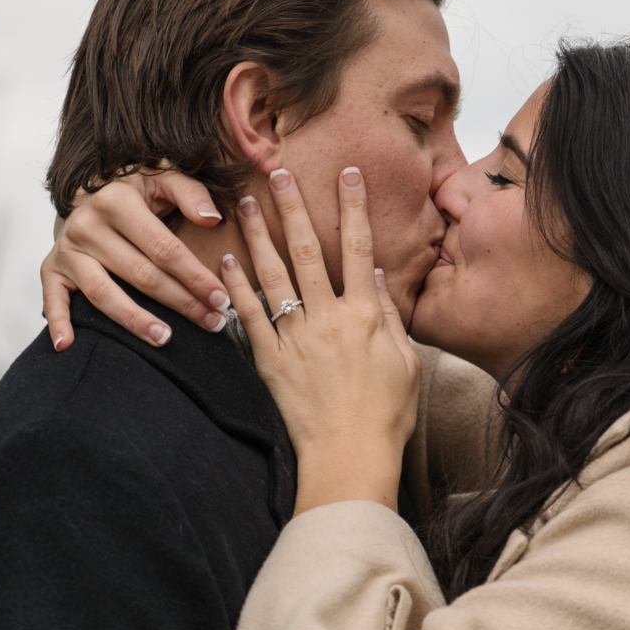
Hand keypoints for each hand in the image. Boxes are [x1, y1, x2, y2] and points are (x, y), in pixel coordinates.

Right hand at [41, 168, 229, 350]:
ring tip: (165, 339)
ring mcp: (67, 250)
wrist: (89, 193)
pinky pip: (52, 298)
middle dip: (181, 303)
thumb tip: (212, 219)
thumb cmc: (136, 192)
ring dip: (135, 321)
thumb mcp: (164, 178)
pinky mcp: (51, 268)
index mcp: (116, 201)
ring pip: (103, 294)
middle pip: (141, 275)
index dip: (195, 276)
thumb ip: (191, 193)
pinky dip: (58, 322)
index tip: (221, 299)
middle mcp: (87, 225)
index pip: (164, 248)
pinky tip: (67, 345)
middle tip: (212, 323)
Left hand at [220, 166, 420, 513]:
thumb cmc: (386, 415)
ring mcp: (296, 339)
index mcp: (364, 316)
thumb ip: (387, 314)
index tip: (347, 174)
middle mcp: (328, 319)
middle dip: (293, 207)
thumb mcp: (404, 361)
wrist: (351, 457)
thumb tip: (375, 276)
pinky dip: (236, 287)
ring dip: (258, 235)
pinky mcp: (271, 361)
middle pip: (308, 250)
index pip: (359, 248)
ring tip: (244, 203)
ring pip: (273, 275)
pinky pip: (251, 316)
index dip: (353, 208)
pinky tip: (225, 261)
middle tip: (277, 172)